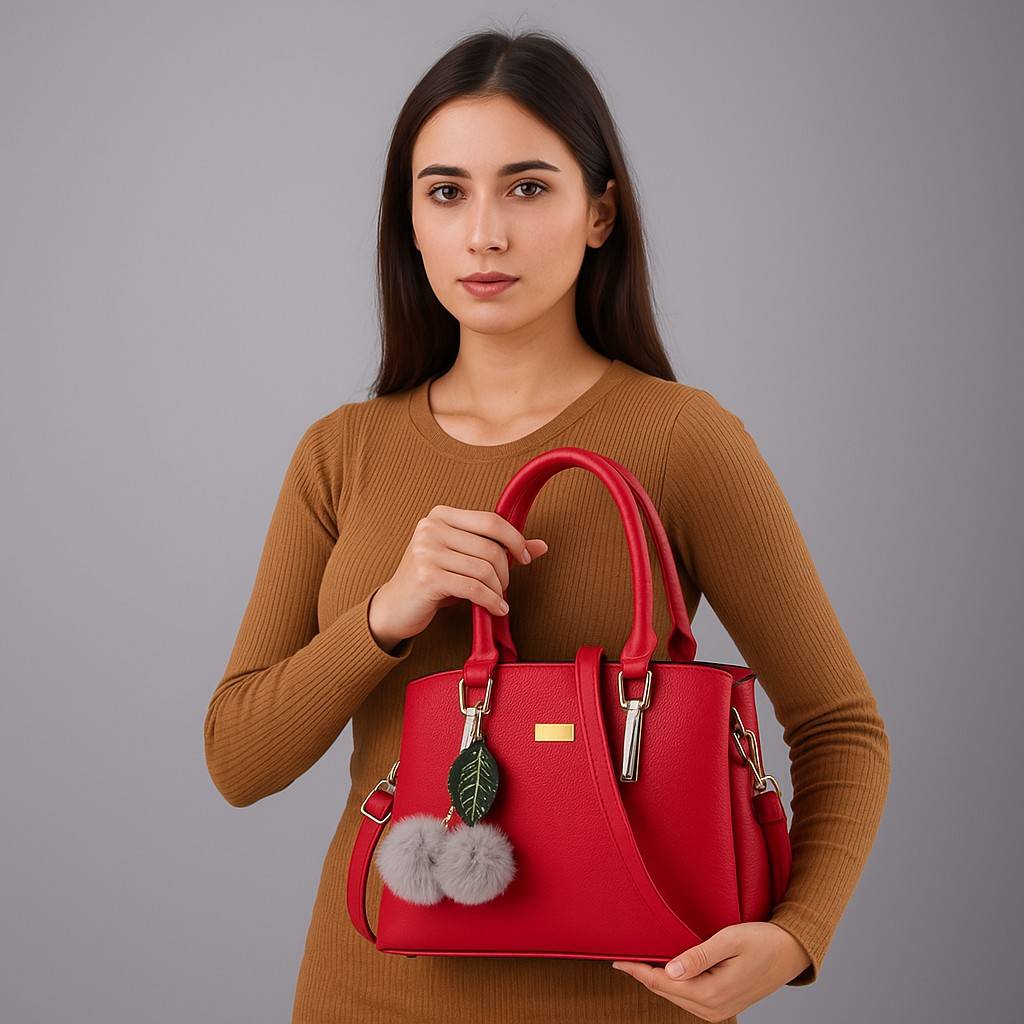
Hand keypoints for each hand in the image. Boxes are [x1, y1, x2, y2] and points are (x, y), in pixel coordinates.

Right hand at [368, 504, 548, 650]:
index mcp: (440, 515)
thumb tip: (542, 546)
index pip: (491, 521)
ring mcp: (426, 551)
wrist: (395, 607)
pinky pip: (474, 588)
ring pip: (484, 569)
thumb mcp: (464, 558)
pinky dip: (491, 601)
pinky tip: (495, 609)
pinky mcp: (427, 577)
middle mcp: (431, 528)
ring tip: (498, 599)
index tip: (525, 558)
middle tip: (505, 587)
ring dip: (498, 589)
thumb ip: (500, 548)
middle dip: (506, 572)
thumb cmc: (433, 581)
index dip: (515, 540)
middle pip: (490, 547)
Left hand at [611, 922, 811, 1021]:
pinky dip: (673, 985)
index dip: (638, 971)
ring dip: (657, 981)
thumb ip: (698, 956)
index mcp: (712, 994)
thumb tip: (670, 970)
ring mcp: (718, 1010)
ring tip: (638, 962)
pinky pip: (689, 998)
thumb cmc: (763, 940)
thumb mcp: (729, 940)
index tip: (618, 961)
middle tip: (622, 958)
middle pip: (666, 992)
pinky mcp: (722, 1006)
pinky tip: (665, 971)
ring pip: (676, 997)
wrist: (791, 953)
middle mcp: (713, 1009)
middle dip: (644, 976)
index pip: (663, 984)